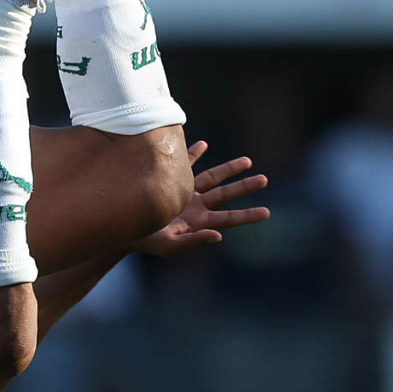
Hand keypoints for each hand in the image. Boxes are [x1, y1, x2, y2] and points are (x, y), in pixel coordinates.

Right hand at [133, 141, 269, 256]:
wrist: (126, 227)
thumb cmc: (147, 241)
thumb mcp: (171, 246)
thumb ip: (195, 241)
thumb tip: (219, 235)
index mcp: (199, 221)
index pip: (228, 218)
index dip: (247, 215)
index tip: (267, 213)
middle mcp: (196, 205)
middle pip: (226, 194)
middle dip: (245, 186)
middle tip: (264, 179)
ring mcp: (185, 191)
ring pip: (212, 177)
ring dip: (230, 169)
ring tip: (247, 162)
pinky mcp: (171, 180)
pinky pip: (185, 163)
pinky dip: (194, 153)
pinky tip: (204, 145)